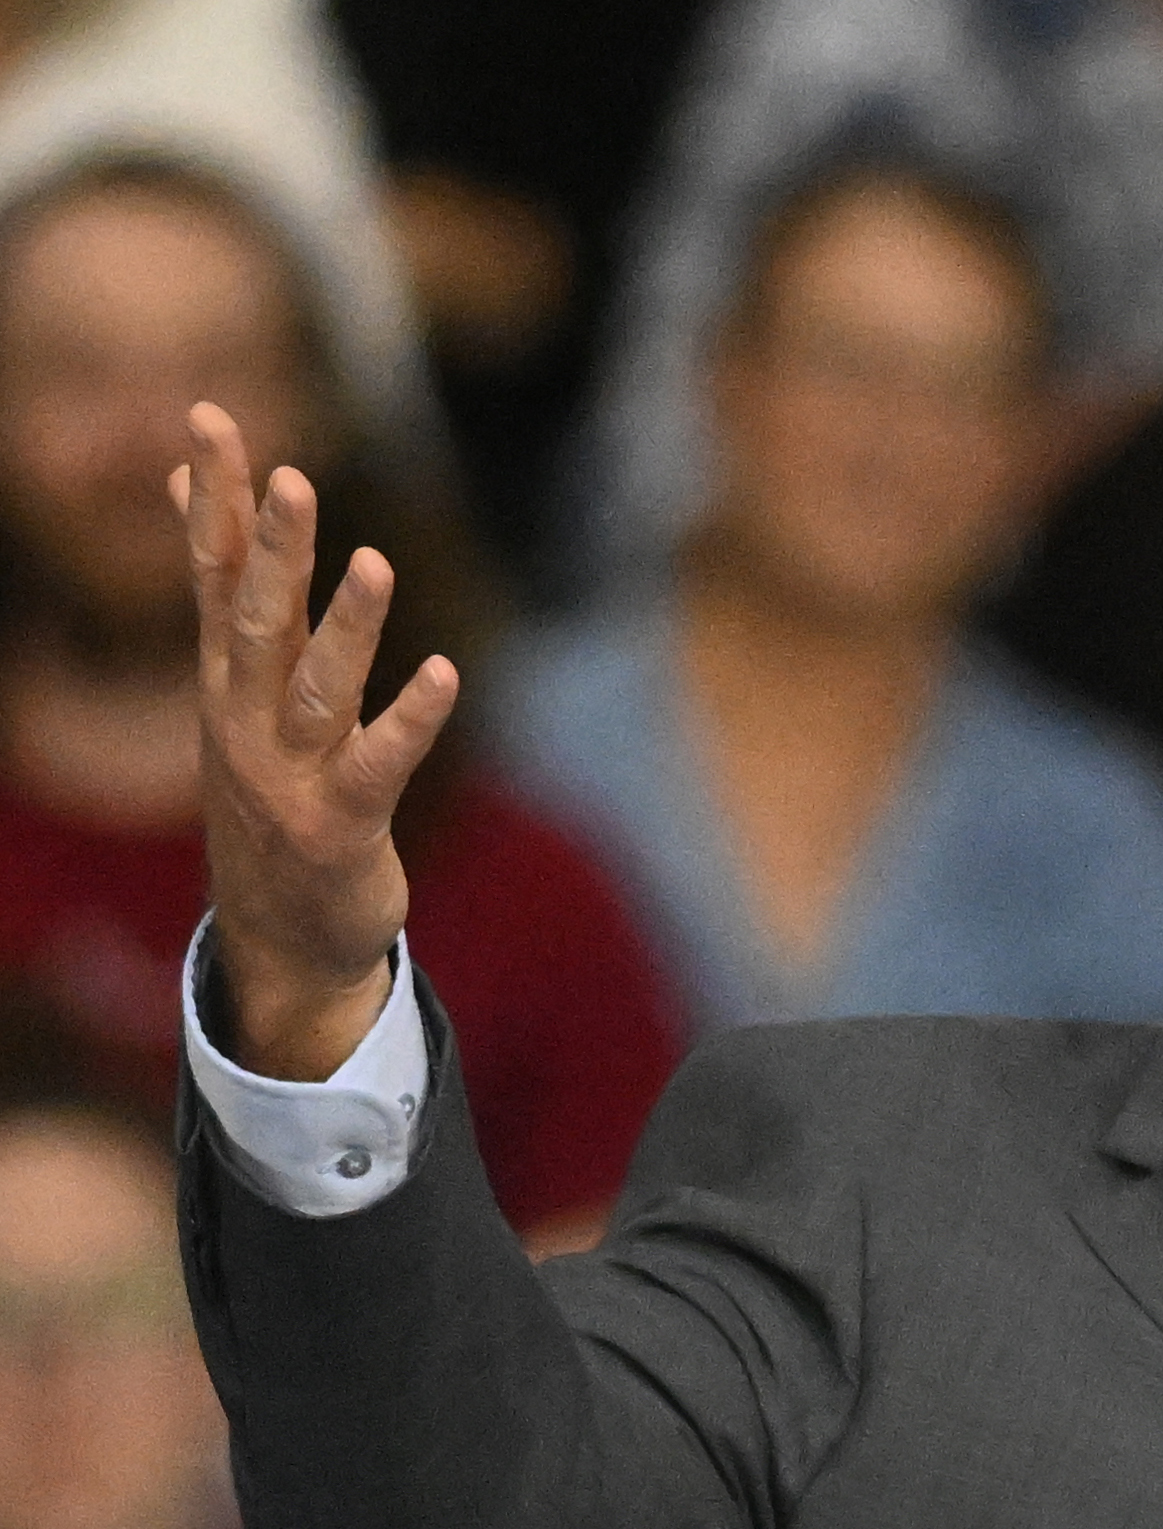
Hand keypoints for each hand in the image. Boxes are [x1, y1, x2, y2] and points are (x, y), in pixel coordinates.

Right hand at [172, 403, 459, 1077]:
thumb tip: (179, 484)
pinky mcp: (340, 825)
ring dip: (344, 627)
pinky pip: (380, 763)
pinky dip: (411, 719)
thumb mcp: (235, 684)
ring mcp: (290, 774)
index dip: (213, 497)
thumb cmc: (269, 790)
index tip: (210, 420)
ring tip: (373, 563)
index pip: (213, 570)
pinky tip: (444, 673)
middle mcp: (246, 718)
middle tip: (291, 477)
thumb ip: (225, 585)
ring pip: (315, 687)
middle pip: (257, 619)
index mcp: (225, 677)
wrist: (278, 934)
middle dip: (273, 550)